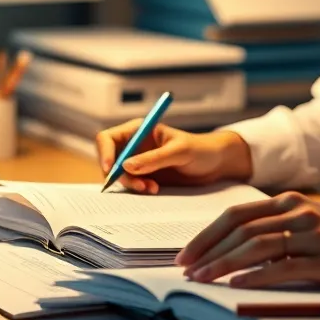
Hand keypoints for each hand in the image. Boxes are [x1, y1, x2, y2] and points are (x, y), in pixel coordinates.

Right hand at [95, 122, 252, 194]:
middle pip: (109, 160)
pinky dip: (138, 189)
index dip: (104, 153)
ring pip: (119, 175)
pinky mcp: (145, 176)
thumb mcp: (179, 152)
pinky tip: (154, 189)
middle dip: (119, 175)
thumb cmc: (200, 149)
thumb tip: (124, 166)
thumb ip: (153, 159)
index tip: (110, 169)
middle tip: (139, 185)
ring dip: (131, 184)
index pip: (107, 138)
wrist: (216, 164)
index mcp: (139, 130)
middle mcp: (135, 145)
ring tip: (152, 188)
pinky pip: (131, 185)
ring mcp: (138, 162)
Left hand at [175, 191, 319, 288]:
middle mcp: (297, 213)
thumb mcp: (309, 221)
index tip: (185, 254)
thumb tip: (234, 248)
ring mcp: (312, 236)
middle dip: (208, 250)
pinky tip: (237, 284)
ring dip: (224, 264)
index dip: (206, 234)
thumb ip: (277, 227)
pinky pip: (284, 266)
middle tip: (185, 270)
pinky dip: (257, 276)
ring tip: (203, 279)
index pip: (235, 215)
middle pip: (241, 230)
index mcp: (288, 201)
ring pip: (257, 246)